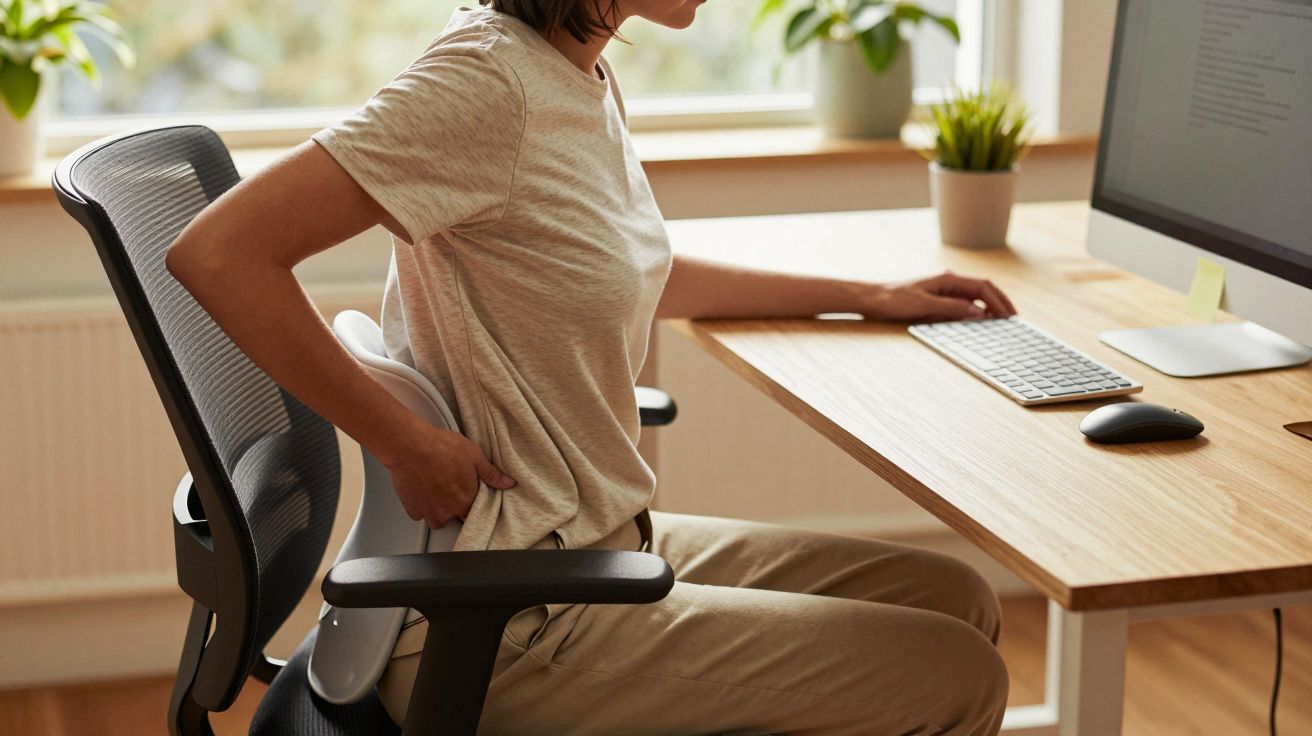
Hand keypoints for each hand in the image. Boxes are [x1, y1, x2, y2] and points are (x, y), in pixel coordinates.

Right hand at [383, 424, 515, 528]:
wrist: (410, 446)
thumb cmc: (441, 448)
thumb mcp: (474, 455)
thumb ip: (491, 474)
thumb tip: (508, 483)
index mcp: (466, 501)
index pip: (475, 511)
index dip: (473, 501)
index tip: (468, 492)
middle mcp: (448, 512)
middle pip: (456, 516)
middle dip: (456, 505)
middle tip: (450, 486)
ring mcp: (428, 512)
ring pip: (437, 519)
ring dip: (439, 509)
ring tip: (437, 489)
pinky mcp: (412, 508)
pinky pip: (420, 513)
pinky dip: (422, 505)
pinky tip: (423, 489)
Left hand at [864, 272, 1016, 322]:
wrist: (873, 299)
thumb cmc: (894, 300)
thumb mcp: (925, 306)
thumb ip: (952, 308)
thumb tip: (978, 313)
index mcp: (947, 279)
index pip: (982, 287)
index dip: (998, 300)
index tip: (1008, 314)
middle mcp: (948, 282)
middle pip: (983, 289)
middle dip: (1000, 301)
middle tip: (1014, 317)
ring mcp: (944, 290)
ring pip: (975, 297)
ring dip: (990, 306)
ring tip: (1003, 320)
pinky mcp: (938, 300)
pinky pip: (963, 304)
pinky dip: (976, 312)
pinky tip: (981, 321)